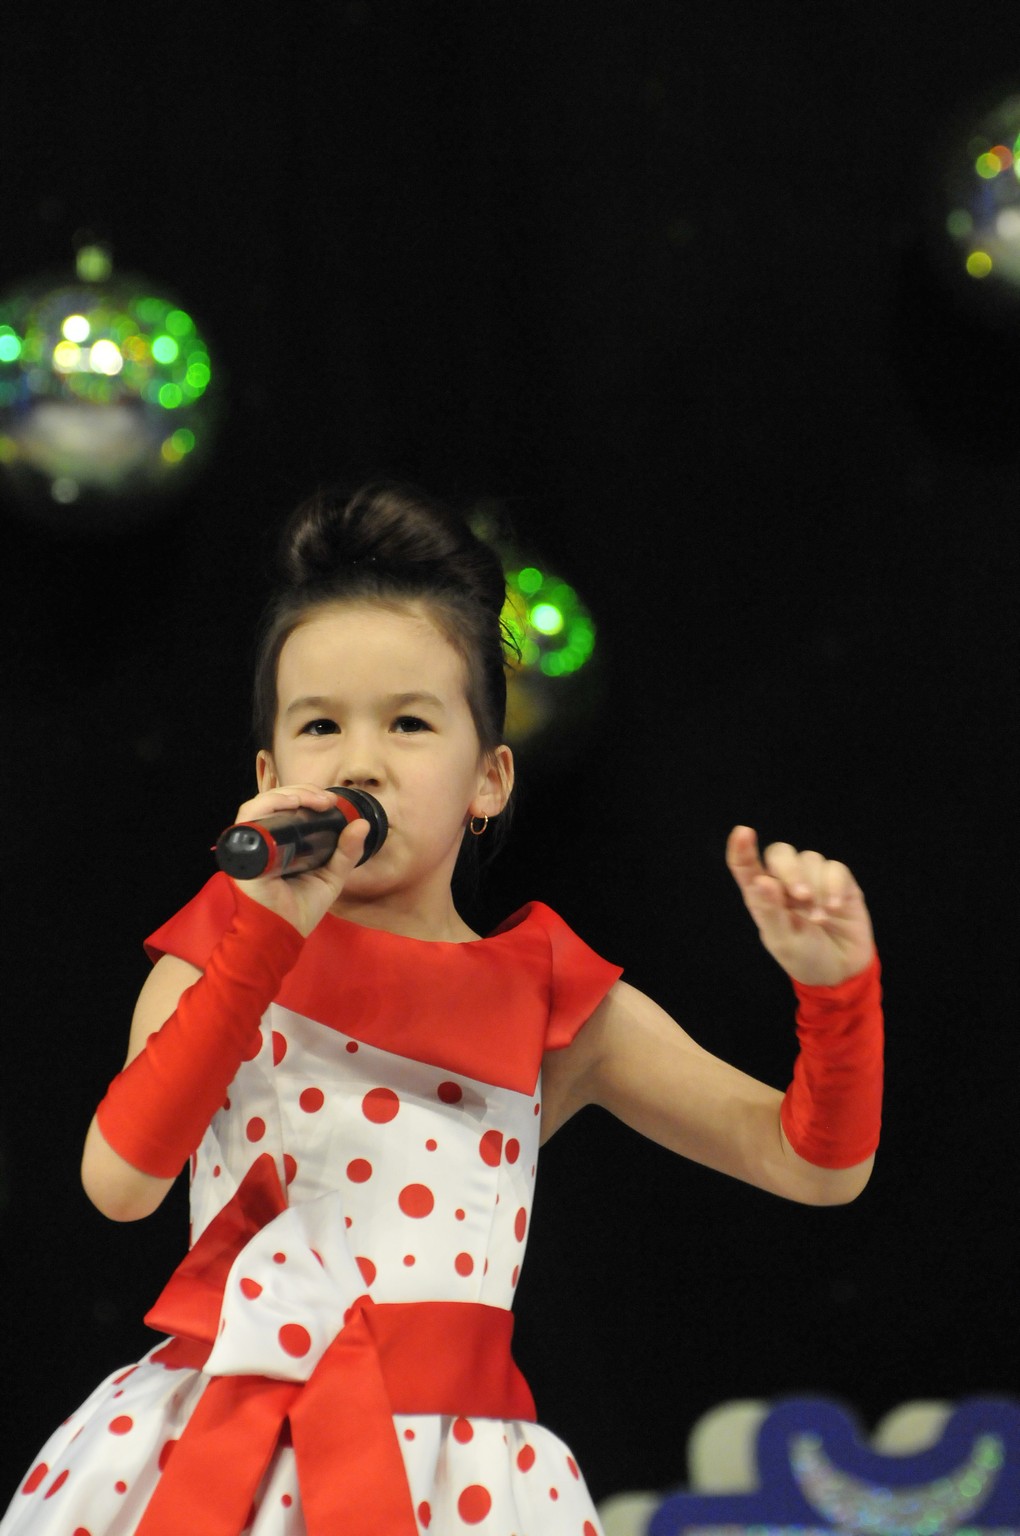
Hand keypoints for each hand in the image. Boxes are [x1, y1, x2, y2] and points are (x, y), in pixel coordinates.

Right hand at [227, 785, 369, 936]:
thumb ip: (346, 852)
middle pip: (274, 801)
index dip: (307, 797)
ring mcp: (251, 845)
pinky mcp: (243, 851)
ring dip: (288, 794)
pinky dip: (268, 804)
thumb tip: (362, 824)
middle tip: (326, 799)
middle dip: (302, 792)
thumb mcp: (331, 875)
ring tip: (312, 800)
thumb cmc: (300, 908)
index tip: (331, 801)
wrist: (283, 933)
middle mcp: (263, 841)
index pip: (286, 809)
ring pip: (260, 804)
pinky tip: (290, 804)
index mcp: (281, 844)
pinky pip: (248, 818)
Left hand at [725, 826, 874, 985]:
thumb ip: (771, 911)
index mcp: (762, 895)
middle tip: (801, 897)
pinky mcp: (839, 882)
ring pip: (810, 859)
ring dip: (816, 887)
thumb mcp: (783, 940)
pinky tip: (834, 908)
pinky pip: (835, 868)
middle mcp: (785, 882)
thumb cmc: (803, 956)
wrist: (841, 972)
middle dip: (790, 870)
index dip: (741, 848)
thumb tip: (762, 881)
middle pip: (780, 853)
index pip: (746, 866)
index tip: (743, 832)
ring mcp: (813, 879)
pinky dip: (834, 886)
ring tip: (820, 918)